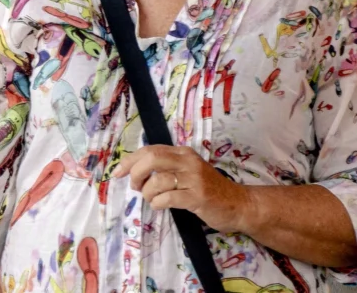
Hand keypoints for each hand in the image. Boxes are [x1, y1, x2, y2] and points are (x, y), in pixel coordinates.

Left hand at [113, 145, 253, 233]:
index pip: (150, 150)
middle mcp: (188, 162)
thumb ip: (166, 167)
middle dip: (136, 173)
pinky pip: (168, 198)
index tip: (117, 172)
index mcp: (183, 153)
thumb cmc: (209, 189)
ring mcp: (194, 179)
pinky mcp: (198, 197)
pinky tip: (160, 206)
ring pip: (158, 181)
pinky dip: (158, 203)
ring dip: (148, 193)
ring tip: (152, 199)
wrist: (239, 204)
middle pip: (151, 159)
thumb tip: (135, 171)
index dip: (130, 160)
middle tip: (135, 187)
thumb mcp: (187, 171)